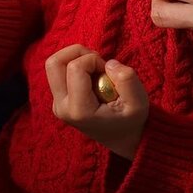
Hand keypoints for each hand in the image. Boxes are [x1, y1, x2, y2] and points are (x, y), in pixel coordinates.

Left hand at [45, 45, 147, 159]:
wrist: (124, 139)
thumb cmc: (131, 121)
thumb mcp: (139, 103)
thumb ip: (126, 80)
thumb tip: (109, 63)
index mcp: (79, 110)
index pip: (75, 67)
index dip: (94, 61)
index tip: (109, 74)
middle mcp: (62, 108)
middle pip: (54, 63)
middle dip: (77, 53)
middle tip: (96, 62)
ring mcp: (58, 104)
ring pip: (53, 64)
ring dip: (75, 57)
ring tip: (94, 67)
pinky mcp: (58, 99)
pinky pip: (58, 71)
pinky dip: (75, 65)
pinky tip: (91, 77)